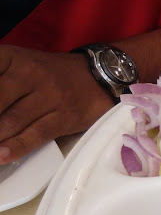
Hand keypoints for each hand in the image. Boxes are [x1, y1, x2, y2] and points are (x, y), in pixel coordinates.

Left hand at [0, 46, 113, 163]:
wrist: (98, 77)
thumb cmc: (50, 74)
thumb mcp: (17, 66)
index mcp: (9, 58)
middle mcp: (28, 74)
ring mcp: (48, 96)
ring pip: (10, 121)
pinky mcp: (64, 117)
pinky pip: (35, 134)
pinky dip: (15, 147)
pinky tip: (1, 156)